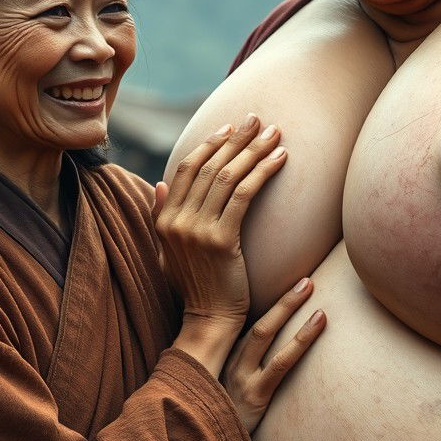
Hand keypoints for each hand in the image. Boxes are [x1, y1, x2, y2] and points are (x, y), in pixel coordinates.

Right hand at [154, 112, 283, 328]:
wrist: (208, 321)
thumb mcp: (168, 251)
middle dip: (236, 139)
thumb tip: (160, 184)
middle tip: (257, 119)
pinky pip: (245, 195)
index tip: (230, 128)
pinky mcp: (222, 241)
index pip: (187, 169)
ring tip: (274, 133)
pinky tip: (280, 158)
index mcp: (165, 219)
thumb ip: (162, 217)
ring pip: (229, 176)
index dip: (210, 144)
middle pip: (210, 166)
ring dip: (254, 150)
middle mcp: (178, 220)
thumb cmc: (195, 287)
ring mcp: (198, 230)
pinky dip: (264, 171)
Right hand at [223, 277, 325, 432]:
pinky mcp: (255, 396)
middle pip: (257, 323)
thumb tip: (266, 360)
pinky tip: (318, 323)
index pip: (245, 325)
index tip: (286, 286)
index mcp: (225, 360)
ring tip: (311, 288)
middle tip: (306, 279)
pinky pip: (281, 364)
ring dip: (288, 307)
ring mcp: (241, 378)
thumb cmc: (225, 423)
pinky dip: (301, 340)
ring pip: (265, 334)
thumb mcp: (227, 396)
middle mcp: (230, 364)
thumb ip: (242, 375)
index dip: (266, 305)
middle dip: (282, 299)